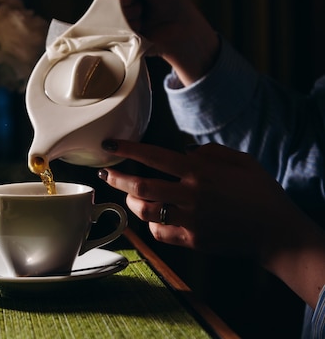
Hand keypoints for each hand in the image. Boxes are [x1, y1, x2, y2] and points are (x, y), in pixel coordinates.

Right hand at [96, 0, 219, 84]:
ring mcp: (120, 22)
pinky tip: (140, 30)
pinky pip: (112, 33)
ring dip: (128, 16)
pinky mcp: (121, 39)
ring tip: (143, 20)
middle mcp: (121, 4)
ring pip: (108, 16)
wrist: (184, 33)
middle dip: (124, 1)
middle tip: (141, 6)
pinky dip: (127, 28)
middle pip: (106, 0)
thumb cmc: (174, 4)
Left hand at [98, 140, 306, 262]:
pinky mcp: (192, 241)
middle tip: (106, 173)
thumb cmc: (260, 193)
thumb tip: (184, 151)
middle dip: (117, 178)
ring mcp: (190, 220)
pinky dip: (151, 224)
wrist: (278, 233)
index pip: (155, 156)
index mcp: (201, 172)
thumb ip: (210, 152)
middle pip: (141, 185)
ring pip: (145, 211)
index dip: (128, 149)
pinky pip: (160, 233)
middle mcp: (191, 195)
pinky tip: (151, 217)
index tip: (110, 145)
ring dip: (131, 202)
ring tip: (128, 195)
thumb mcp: (242, 161)